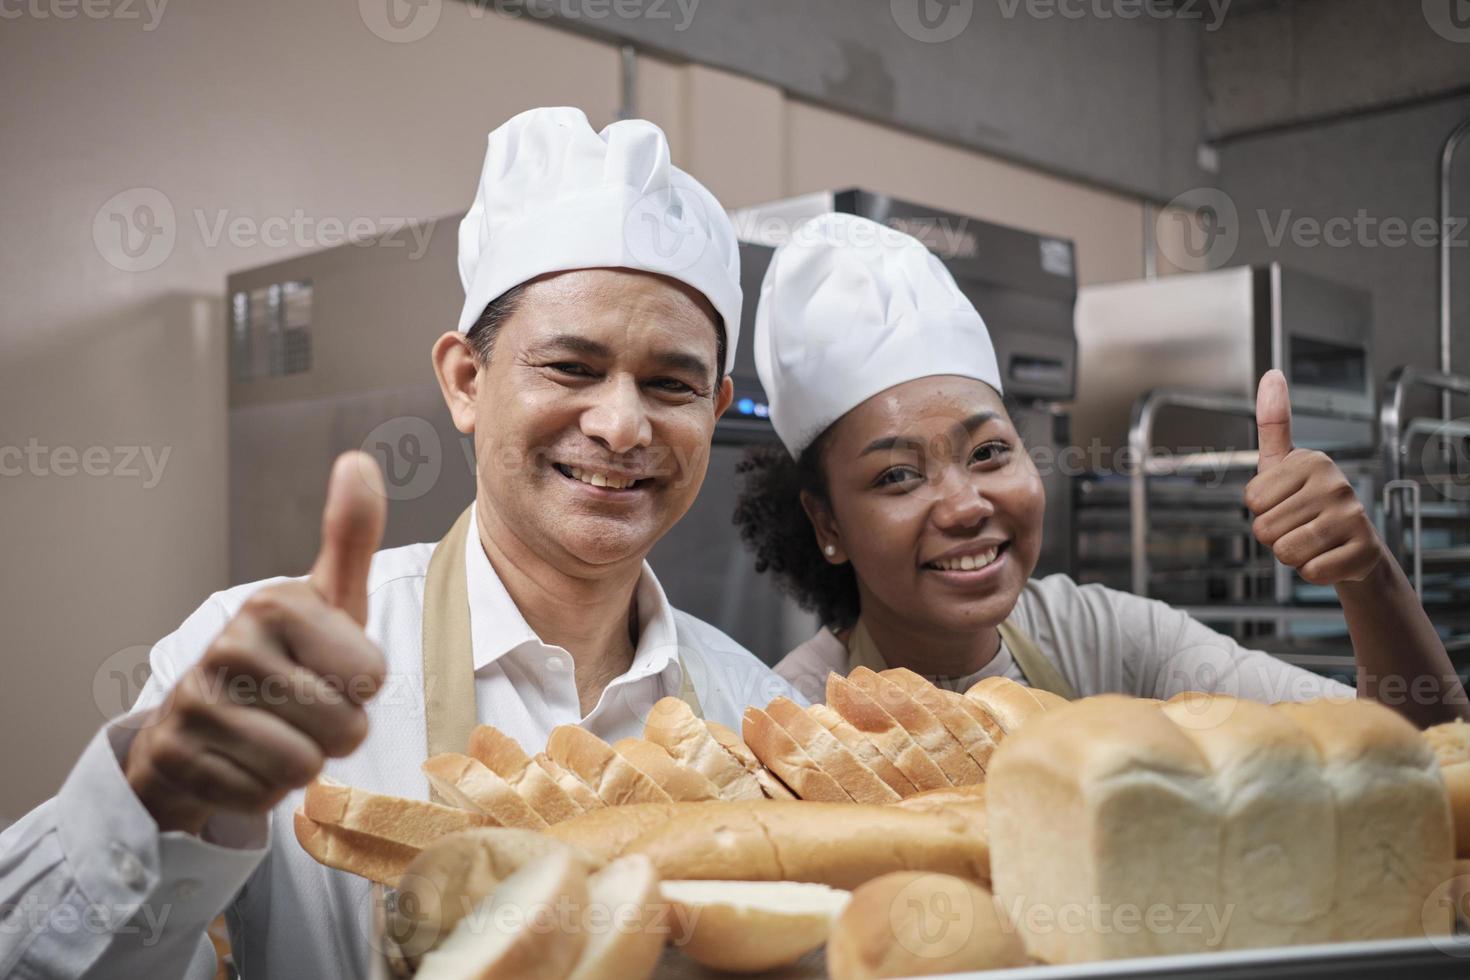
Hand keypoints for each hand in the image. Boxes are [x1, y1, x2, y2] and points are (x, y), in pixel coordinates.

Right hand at [125, 452, 388, 834]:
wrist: (198, 725)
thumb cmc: (286, 660)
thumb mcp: (328, 601)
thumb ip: (351, 536)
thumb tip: (359, 459)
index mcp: (276, 603)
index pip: (373, 675)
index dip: (362, 685)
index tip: (329, 668)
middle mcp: (230, 645)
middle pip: (343, 727)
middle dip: (335, 733)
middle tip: (302, 712)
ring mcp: (195, 703)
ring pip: (302, 767)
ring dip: (299, 765)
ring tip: (273, 735)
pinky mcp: (176, 761)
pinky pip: (260, 800)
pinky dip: (260, 793)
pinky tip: (239, 763)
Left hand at [1244, 370, 1383, 586]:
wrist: (1352, 546)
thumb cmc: (1307, 501)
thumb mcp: (1282, 463)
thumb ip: (1273, 423)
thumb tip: (1272, 374)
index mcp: (1312, 460)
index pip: (1252, 501)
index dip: (1261, 510)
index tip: (1284, 502)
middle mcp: (1336, 483)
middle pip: (1265, 529)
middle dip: (1274, 535)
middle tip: (1298, 525)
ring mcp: (1353, 516)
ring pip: (1285, 552)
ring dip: (1291, 554)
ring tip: (1311, 539)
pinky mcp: (1363, 550)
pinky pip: (1309, 572)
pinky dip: (1312, 571)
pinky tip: (1328, 556)